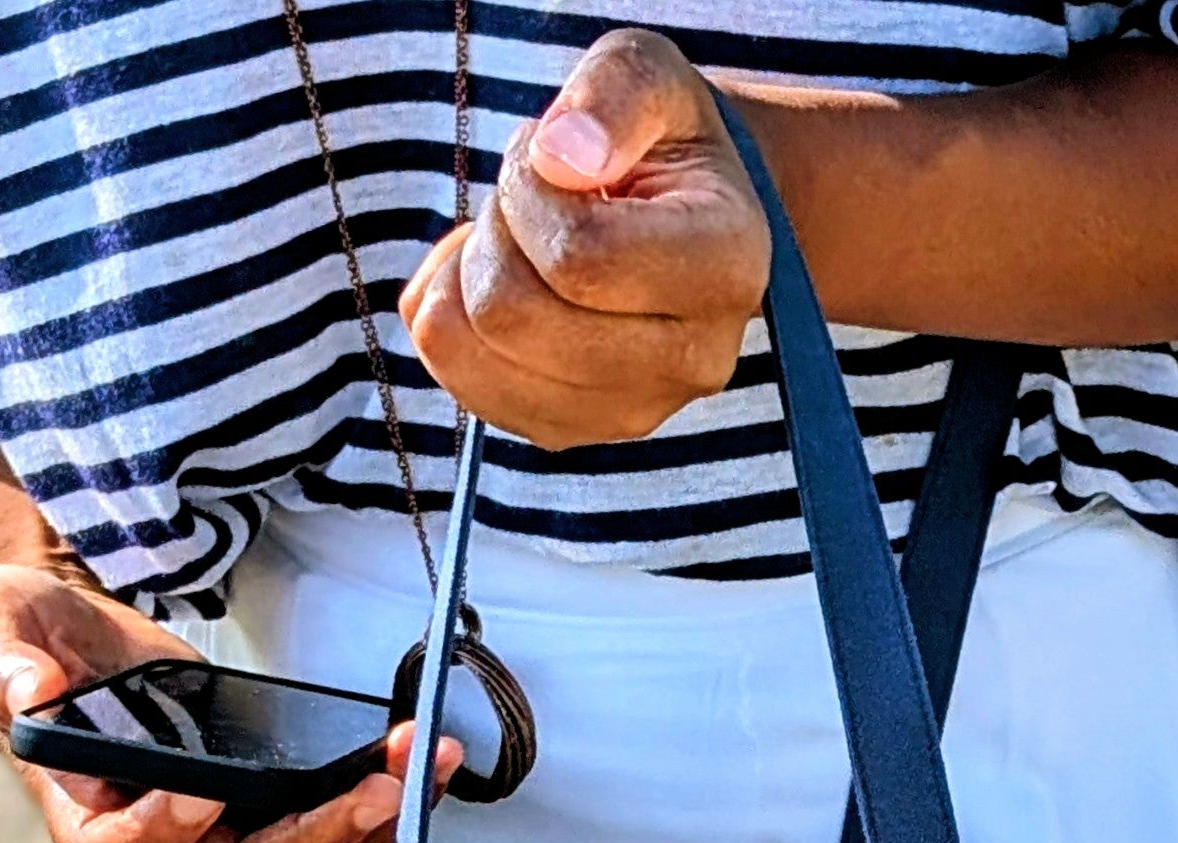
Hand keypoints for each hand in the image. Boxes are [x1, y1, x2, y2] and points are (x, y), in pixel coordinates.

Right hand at [0, 561, 457, 842]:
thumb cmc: (25, 640)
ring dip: (378, 828)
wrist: (76, 635)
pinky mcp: (276, 806)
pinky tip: (424, 755)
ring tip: (421, 762)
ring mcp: (230, 832)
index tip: (201, 794)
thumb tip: (35, 694)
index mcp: (86, 815)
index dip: (159, 836)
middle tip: (378, 790)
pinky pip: (343, 832)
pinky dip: (391, 799)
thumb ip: (2, 665)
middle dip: (319, 841)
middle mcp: (167, 842)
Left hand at [399, 30, 770, 449]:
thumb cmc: (660, 141)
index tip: (546, 156)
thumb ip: (612, 94)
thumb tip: (561, 159)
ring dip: (470, 277)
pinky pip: (462, 384)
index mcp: (724, 269)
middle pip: (515, 315)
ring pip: (479, 354)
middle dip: (494, 235)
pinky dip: (453, 323)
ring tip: (523, 242)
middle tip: (529, 199)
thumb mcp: (647, 76)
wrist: (682, 218)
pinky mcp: (573, 432)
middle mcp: (691, 361)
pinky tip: (506, 283)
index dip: (527, 194)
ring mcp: (633, 412)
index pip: (580, 259)